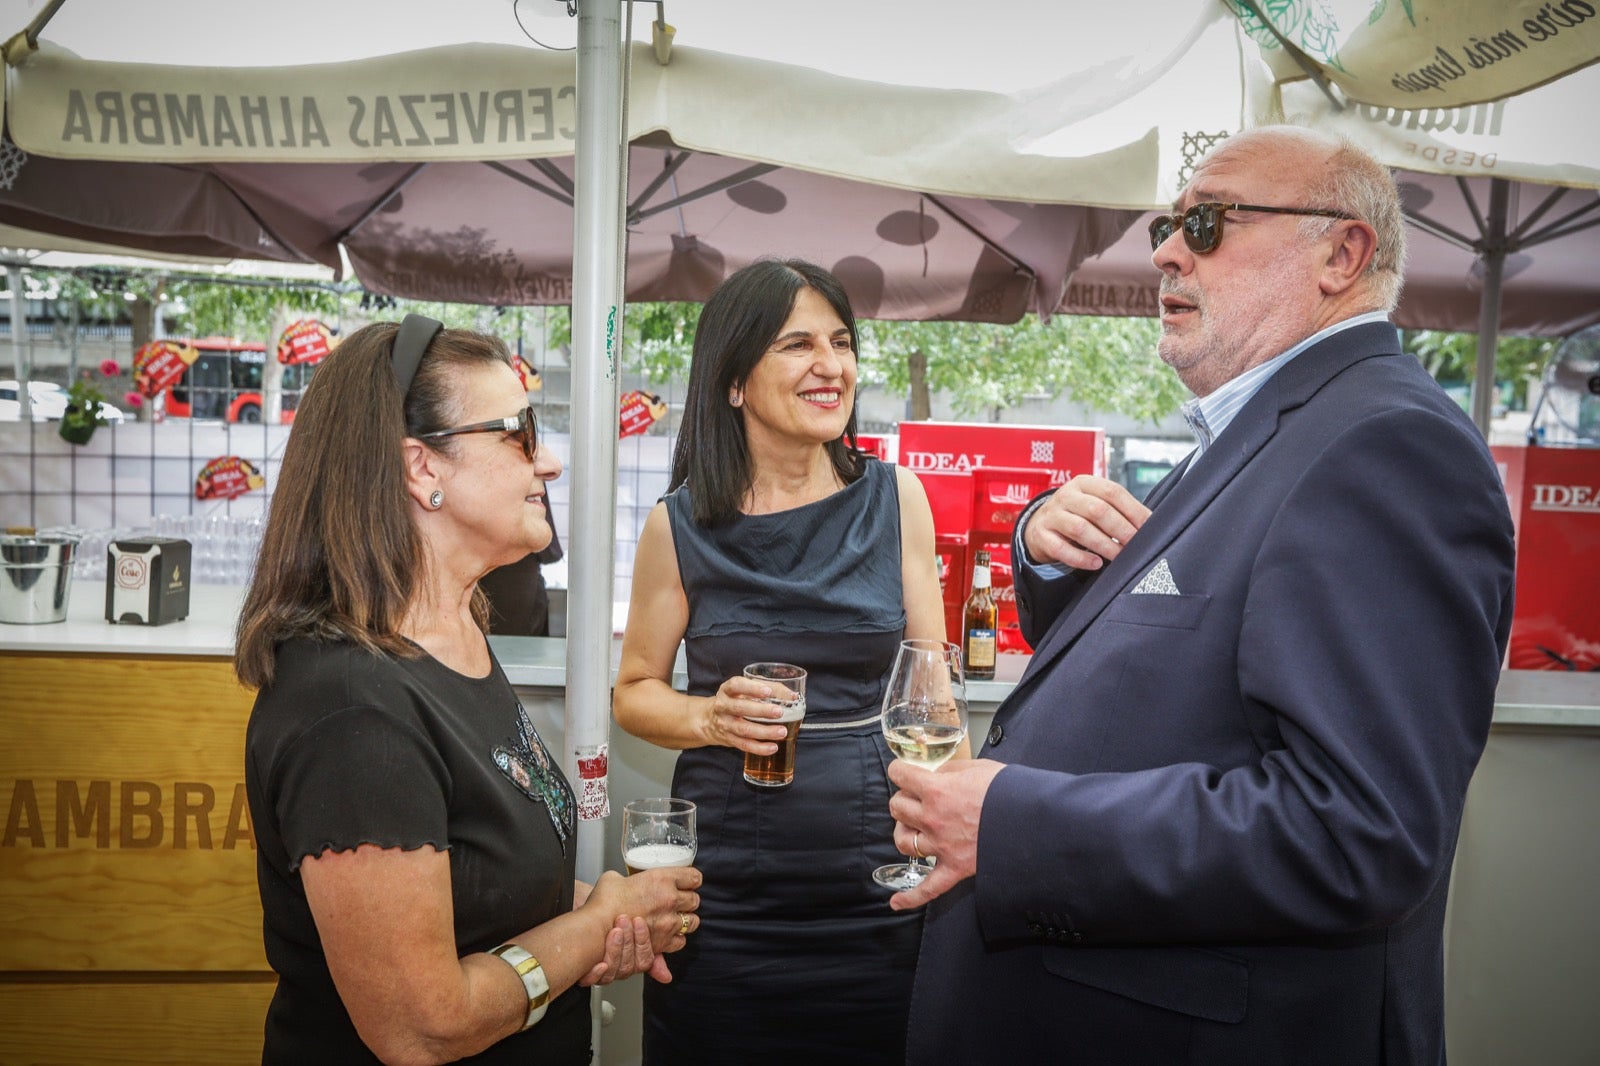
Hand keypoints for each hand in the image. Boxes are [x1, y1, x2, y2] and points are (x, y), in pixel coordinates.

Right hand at [579, 867, 701, 983]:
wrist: (596, 925)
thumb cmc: (603, 900)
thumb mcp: (615, 879)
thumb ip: (628, 880)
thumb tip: (628, 883)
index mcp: (662, 878)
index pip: (693, 877)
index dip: (692, 880)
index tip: (689, 882)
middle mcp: (669, 899)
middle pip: (695, 900)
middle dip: (689, 901)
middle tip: (680, 901)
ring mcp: (668, 922)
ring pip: (693, 922)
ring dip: (686, 920)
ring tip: (675, 919)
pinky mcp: (663, 941)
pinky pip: (681, 941)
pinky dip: (677, 939)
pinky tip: (669, 935)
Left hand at [580, 915, 654, 985]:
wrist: (584, 910)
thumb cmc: (609, 917)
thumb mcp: (635, 927)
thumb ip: (655, 948)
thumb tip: (667, 976)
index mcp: (631, 961)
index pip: (644, 961)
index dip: (643, 942)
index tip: (640, 921)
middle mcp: (617, 969)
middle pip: (629, 966)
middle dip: (628, 942)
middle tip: (624, 920)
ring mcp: (601, 972)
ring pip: (614, 971)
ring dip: (615, 950)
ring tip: (613, 929)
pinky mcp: (583, 973)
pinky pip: (592, 980)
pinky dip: (596, 973)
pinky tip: (598, 961)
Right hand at [699, 675, 791, 755]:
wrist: (709, 720)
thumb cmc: (735, 700)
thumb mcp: (744, 689)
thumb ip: (766, 688)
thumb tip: (791, 695)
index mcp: (727, 690)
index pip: (736, 685)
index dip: (752, 688)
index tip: (768, 691)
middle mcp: (723, 706)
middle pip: (740, 708)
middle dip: (761, 711)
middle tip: (779, 712)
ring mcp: (725, 724)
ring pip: (744, 729)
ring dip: (764, 731)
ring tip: (782, 731)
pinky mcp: (729, 739)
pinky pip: (744, 745)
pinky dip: (759, 748)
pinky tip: (773, 747)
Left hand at [885, 758, 1005, 910]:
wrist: (1032, 818)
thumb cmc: (1008, 790)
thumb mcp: (976, 767)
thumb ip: (950, 771)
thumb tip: (937, 775)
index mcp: (937, 790)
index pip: (900, 775)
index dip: (899, 770)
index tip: (901, 771)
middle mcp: (933, 818)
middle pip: (897, 807)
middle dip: (904, 798)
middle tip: (917, 797)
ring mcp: (942, 846)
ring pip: (903, 841)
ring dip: (905, 832)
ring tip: (913, 827)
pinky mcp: (954, 868)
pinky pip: (927, 888)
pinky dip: (910, 897)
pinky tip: (896, 901)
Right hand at [1022, 475, 1149, 571]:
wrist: (1040, 525)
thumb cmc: (1077, 514)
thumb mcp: (1094, 503)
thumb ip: (1117, 509)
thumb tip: (1151, 524)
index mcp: (1084, 483)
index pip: (1112, 492)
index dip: (1132, 510)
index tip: (1147, 527)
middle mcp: (1066, 496)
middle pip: (1098, 510)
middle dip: (1121, 529)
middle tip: (1135, 544)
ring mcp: (1051, 515)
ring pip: (1080, 529)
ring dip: (1104, 545)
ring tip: (1119, 556)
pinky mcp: (1041, 535)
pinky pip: (1061, 549)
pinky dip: (1080, 558)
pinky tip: (1095, 564)